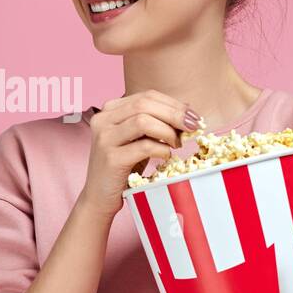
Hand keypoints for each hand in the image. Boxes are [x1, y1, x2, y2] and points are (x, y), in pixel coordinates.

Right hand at [77, 89, 198, 217]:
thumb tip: (187, 113)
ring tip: (176, 143)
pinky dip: (161, 149)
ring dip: (168, 131)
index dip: (173, 104)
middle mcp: (103, 120)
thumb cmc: (123, 167)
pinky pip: (144, 146)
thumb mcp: (137, 139)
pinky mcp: (111, 158)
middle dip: (175, 114)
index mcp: (110, 110)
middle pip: (145, 104)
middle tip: (193, 126)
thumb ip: (155, 123)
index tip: (193, 116)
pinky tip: (166, 156)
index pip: (147, 96)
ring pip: (143, 121)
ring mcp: (105, 138)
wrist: (99, 197)